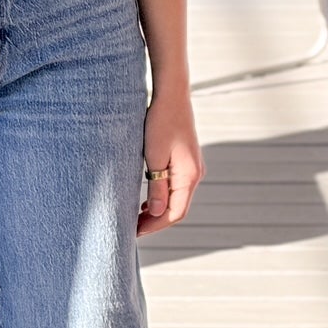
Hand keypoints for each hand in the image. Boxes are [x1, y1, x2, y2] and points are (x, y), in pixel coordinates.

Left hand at [138, 86, 203, 236]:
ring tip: (137, 218)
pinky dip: (162, 197)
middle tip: (132, 229)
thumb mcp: (154, 156)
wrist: (172, 95)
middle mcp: (195, 174)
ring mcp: (192, 168)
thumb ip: (157, 187)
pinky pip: (176, 187)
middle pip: (177, 208)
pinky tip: (147, 201)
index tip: (134, 232)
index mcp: (189, 176)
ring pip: (176, 198)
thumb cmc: (161, 122)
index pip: (175, 213)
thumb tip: (156, 214)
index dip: (155, 226)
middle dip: (155, 221)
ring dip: (158, 210)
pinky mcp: (186, 161)